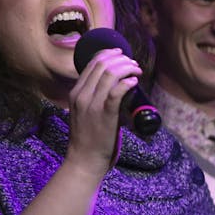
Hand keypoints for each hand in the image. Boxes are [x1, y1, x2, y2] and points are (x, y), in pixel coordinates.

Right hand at [65, 46, 140, 173]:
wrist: (84, 160)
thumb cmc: (89, 138)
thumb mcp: (86, 112)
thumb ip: (96, 97)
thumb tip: (118, 85)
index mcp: (76, 92)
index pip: (91, 64)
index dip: (109, 54)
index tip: (122, 55)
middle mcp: (82, 95)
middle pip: (101, 65)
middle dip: (121, 59)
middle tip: (134, 64)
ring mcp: (92, 104)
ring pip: (110, 74)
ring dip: (127, 68)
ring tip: (138, 71)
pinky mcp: (105, 114)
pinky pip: (116, 91)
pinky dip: (127, 83)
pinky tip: (135, 82)